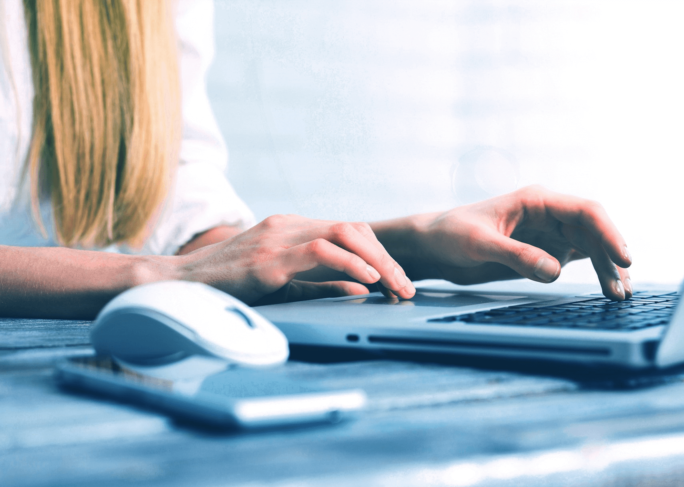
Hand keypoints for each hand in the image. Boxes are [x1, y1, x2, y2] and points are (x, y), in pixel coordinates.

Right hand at [174, 215, 415, 304]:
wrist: (179, 284)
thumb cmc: (230, 286)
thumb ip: (321, 284)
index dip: (379, 254)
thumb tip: (362, 290)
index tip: (397, 282)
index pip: (350, 231)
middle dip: (387, 258)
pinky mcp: (269, 257)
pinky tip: (367, 281)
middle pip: (355, 229)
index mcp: (293, 228)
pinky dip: (350, 264)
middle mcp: (289, 225)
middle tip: (406, 287)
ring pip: (345, 234)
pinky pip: (320, 251)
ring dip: (378, 261)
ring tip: (396, 286)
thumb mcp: (284, 284)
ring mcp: (279, 237)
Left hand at [382, 185, 632, 299]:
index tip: (622, 258)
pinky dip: (594, 273)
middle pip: (594, 232)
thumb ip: (516, 255)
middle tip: (621, 290)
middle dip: (611, 258)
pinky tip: (607, 288)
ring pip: (590, 247)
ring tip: (618, 295)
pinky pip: (577, 259)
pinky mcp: (544, 252)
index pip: (585, 211)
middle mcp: (548, 214)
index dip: (608, 233)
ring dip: (607, 268)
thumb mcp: (478, 244)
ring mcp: (548, 233)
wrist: (432, 246)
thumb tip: (554, 271)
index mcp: (535, 200)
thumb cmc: (449, 234)